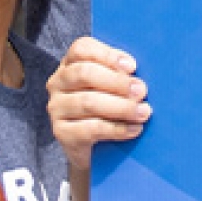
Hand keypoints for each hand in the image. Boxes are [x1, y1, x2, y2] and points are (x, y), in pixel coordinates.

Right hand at [49, 36, 150, 156]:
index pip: (82, 49)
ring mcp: (57, 108)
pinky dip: (117, 129)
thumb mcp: (115, 88)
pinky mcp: (61, 133)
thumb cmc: (110, 110)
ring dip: (121, 107)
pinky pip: (90, 129)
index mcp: (71, 64)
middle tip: (142, 91)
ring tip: (144, 112)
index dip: (108, 55)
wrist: (95, 151)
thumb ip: (123, 75)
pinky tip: (134, 129)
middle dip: (117, 82)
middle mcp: (59, 83)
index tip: (133, 67)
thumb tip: (141, 76)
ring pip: (88, 102)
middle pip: (84, 73)